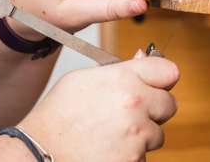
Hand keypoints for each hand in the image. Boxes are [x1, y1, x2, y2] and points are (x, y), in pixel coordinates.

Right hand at [18, 55, 179, 161]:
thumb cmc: (58, 115)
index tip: (158, 84)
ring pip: (158, 133)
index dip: (162, 78)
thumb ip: (120, 69)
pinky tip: (109, 149)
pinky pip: (144, 155)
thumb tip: (143, 59)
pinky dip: (131, 154)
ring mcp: (136, 134)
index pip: (169, 71)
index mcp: (124, 78)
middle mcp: (134, 103)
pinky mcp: (134, 159)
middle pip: (169, 104)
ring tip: (113, 133)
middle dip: (155, 109)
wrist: (39, 152)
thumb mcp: (84, 78)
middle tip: (132, 113)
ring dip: (142, 134)